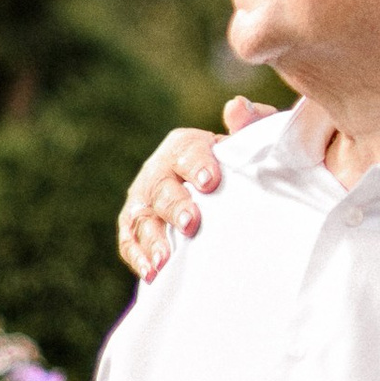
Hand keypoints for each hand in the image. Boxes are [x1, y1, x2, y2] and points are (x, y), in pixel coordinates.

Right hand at [116, 100, 268, 278]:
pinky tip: (152, 273)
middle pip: (162, 188)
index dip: (197, 165)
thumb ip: (249, 124)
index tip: (210, 182)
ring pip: (143, 218)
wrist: (219, 195)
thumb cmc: (235, 167)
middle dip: (176, 206)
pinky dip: (138, 257)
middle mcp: (159, 171)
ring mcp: (144, 201)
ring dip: (153, 239)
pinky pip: (130, 242)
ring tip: (166, 259)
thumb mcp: (247, 144)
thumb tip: (236, 108)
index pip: (187, 152)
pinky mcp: (135, 228)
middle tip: (192, 223)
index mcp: (184, 147)